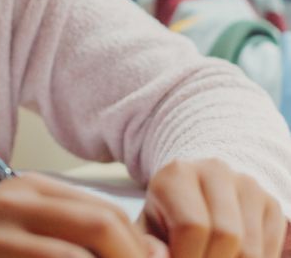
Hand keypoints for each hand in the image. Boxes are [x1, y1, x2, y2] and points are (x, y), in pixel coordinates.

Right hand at [0, 172, 166, 257]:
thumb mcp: (15, 228)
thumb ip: (60, 233)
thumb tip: (125, 249)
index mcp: (34, 188)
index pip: (107, 212)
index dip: (142, 248)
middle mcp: (23, 197)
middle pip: (102, 223)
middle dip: (134, 257)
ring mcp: (5, 221)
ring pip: (82, 247)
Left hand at [139, 158, 286, 257]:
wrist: (196, 192)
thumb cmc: (168, 216)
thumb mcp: (150, 226)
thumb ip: (148, 244)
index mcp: (178, 173)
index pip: (193, 226)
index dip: (187, 257)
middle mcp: (214, 170)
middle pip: (227, 235)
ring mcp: (246, 184)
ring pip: (251, 249)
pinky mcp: (269, 202)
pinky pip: (270, 249)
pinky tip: (230, 257)